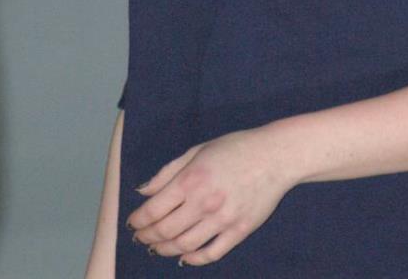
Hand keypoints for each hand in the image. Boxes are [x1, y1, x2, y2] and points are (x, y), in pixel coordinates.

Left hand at [127, 127, 294, 266]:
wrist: (274, 156)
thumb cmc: (235, 148)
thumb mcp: (197, 150)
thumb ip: (168, 172)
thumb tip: (142, 192)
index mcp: (191, 179)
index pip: (154, 210)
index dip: (138, 221)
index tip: (133, 224)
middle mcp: (204, 202)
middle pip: (166, 231)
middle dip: (148, 237)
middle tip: (141, 238)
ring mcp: (222, 219)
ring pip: (184, 246)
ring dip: (166, 250)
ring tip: (157, 248)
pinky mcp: (239, 231)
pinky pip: (211, 253)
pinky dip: (193, 260)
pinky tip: (184, 258)